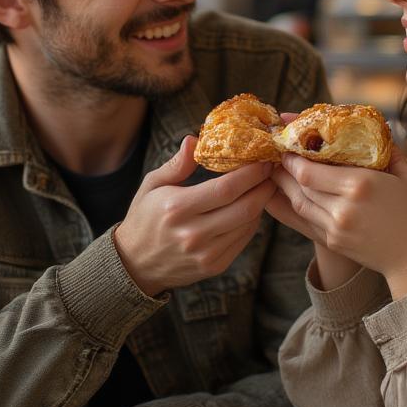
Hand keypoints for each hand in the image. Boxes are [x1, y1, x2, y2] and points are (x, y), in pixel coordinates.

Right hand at [115, 136, 276, 295]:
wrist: (135, 263)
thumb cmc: (145, 217)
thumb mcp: (152, 185)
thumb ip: (177, 164)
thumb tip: (194, 140)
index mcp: (177, 208)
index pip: (225, 189)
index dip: (250, 173)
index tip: (262, 159)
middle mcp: (193, 234)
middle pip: (244, 208)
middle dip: (263, 186)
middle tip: (271, 171)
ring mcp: (205, 254)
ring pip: (248, 224)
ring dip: (261, 203)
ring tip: (263, 186)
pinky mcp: (214, 266)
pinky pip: (243, 240)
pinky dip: (252, 221)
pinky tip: (250, 207)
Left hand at [266, 145, 406, 299]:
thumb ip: (390, 152)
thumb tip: (376, 130)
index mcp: (360, 185)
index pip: (309, 170)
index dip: (292, 157)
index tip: (288, 142)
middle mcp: (342, 207)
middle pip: (299, 185)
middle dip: (285, 168)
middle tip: (278, 152)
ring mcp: (335, 228)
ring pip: (298, 203)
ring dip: (285, 186)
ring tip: (277, 170)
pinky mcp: (333, 242)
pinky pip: (305, 219)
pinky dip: (295, 205)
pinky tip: (289, 194)